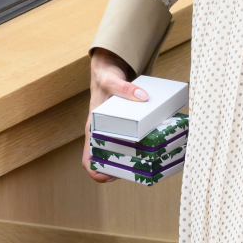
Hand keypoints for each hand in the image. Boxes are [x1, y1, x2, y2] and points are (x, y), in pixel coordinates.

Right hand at [82, 47, 143, 182]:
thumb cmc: (105, 77)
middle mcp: (101, 132)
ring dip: (131, 158)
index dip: (97, 172)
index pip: (88, 160)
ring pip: (118, 152)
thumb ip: (124, 88)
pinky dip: (139, 144)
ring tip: (149, 159)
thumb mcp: (112, 81)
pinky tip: (154, 141)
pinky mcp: (123, 124)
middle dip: (121, 168)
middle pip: (106, 160)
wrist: (108, 65)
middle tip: (139, 170)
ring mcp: (112, 129)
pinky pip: (129, 139)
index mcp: (92, 129)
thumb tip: (142, 97)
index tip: (112, 176)